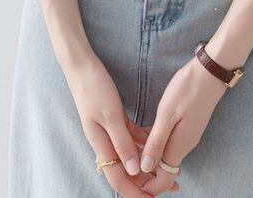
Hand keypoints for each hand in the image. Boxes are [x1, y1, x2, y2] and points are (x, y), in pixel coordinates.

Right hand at [65, 55, 180, 196]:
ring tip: (168, 166)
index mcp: (101, 144)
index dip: (135, 192)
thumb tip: (132, 170)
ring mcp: (109, 130)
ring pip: (130, 154)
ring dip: (147, 162)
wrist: (81, 67)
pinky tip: (156, 141)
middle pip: (126, 169)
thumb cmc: (94, 88)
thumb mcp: (110, 115)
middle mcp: (104, 141)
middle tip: (171, 184)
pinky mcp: (114, 119)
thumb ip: (121, 142)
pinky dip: (142, 142)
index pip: (119, 178)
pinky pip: (130, 137)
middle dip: (146, 180)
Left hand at [136, 55, 227, 194]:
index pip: (164, 181)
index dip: (147, 185)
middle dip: (145, 172)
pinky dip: (156, 142)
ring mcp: (187, 136)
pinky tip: (144, 132)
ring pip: (165, 155)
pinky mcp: (187, 126)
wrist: (210, 72)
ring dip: (149, 155)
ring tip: (130, 146)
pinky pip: (169, 142)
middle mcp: (184, 146)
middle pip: (163, 170)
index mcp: (179, 147)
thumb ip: (156, 142)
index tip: (130, 177)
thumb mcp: (167, 113)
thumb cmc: (187, 89)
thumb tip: (144, 168)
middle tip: (126, 162)